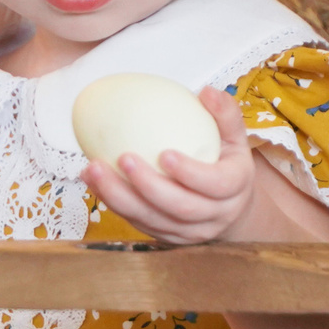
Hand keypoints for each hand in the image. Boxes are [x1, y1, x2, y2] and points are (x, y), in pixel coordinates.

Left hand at [82, 87, 256, 245]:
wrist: (229, 207)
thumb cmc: (227, 163)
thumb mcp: (234, 137)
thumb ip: (225, 114)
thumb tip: (206, 91)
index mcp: (235, 188)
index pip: (215, 185)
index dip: (190, 173)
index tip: (164, 154)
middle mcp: (214, 216)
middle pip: (180, 207)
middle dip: (148, 186)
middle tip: (123, 158)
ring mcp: (190, 232)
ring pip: (153, 220)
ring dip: (119, 197)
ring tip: (94, 169)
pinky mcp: (167, 238)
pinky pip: (138, 222)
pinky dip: (113, 202)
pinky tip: (93, 180)